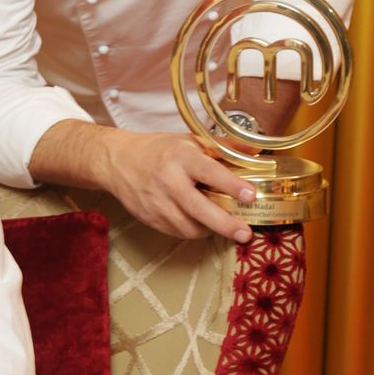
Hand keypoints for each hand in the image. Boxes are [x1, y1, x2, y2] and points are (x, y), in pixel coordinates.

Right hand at [100, 128, 254, 242]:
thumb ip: (222, 148)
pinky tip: (201, 223)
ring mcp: (157, 202)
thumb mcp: (188, 142)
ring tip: (224, 226)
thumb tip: (256, 153)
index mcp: (179, 157)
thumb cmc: (158, 150)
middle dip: (225, 224)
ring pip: (189, 227)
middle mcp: (167, 180)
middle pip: (199, 209)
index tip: (251, 195)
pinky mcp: (150, 218)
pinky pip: (177, 232)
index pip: (209, 172)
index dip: (232, 185)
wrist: (117, 161)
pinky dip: (193, 230)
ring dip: (211, 230)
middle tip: (245, 233)